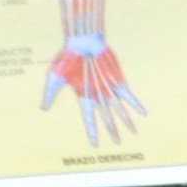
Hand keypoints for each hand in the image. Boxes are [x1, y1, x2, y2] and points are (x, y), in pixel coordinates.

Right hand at [42, 33, 146, 148]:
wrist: (83, 42)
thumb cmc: (68, 58)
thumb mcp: (55, 77)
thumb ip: (50, 93)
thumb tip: (44, 108)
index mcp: (84, 96)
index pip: (90, 118)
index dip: (93, 131)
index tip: (96, 144)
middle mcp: (98, 95)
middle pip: (107, 117)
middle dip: (112, 130)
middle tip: (118, 142)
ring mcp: (109, 88)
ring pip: (119, 109)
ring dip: (126, 121)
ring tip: (133, 132)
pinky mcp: (117, 80)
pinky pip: (127, 95)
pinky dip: (135, 104)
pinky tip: (142, 112)